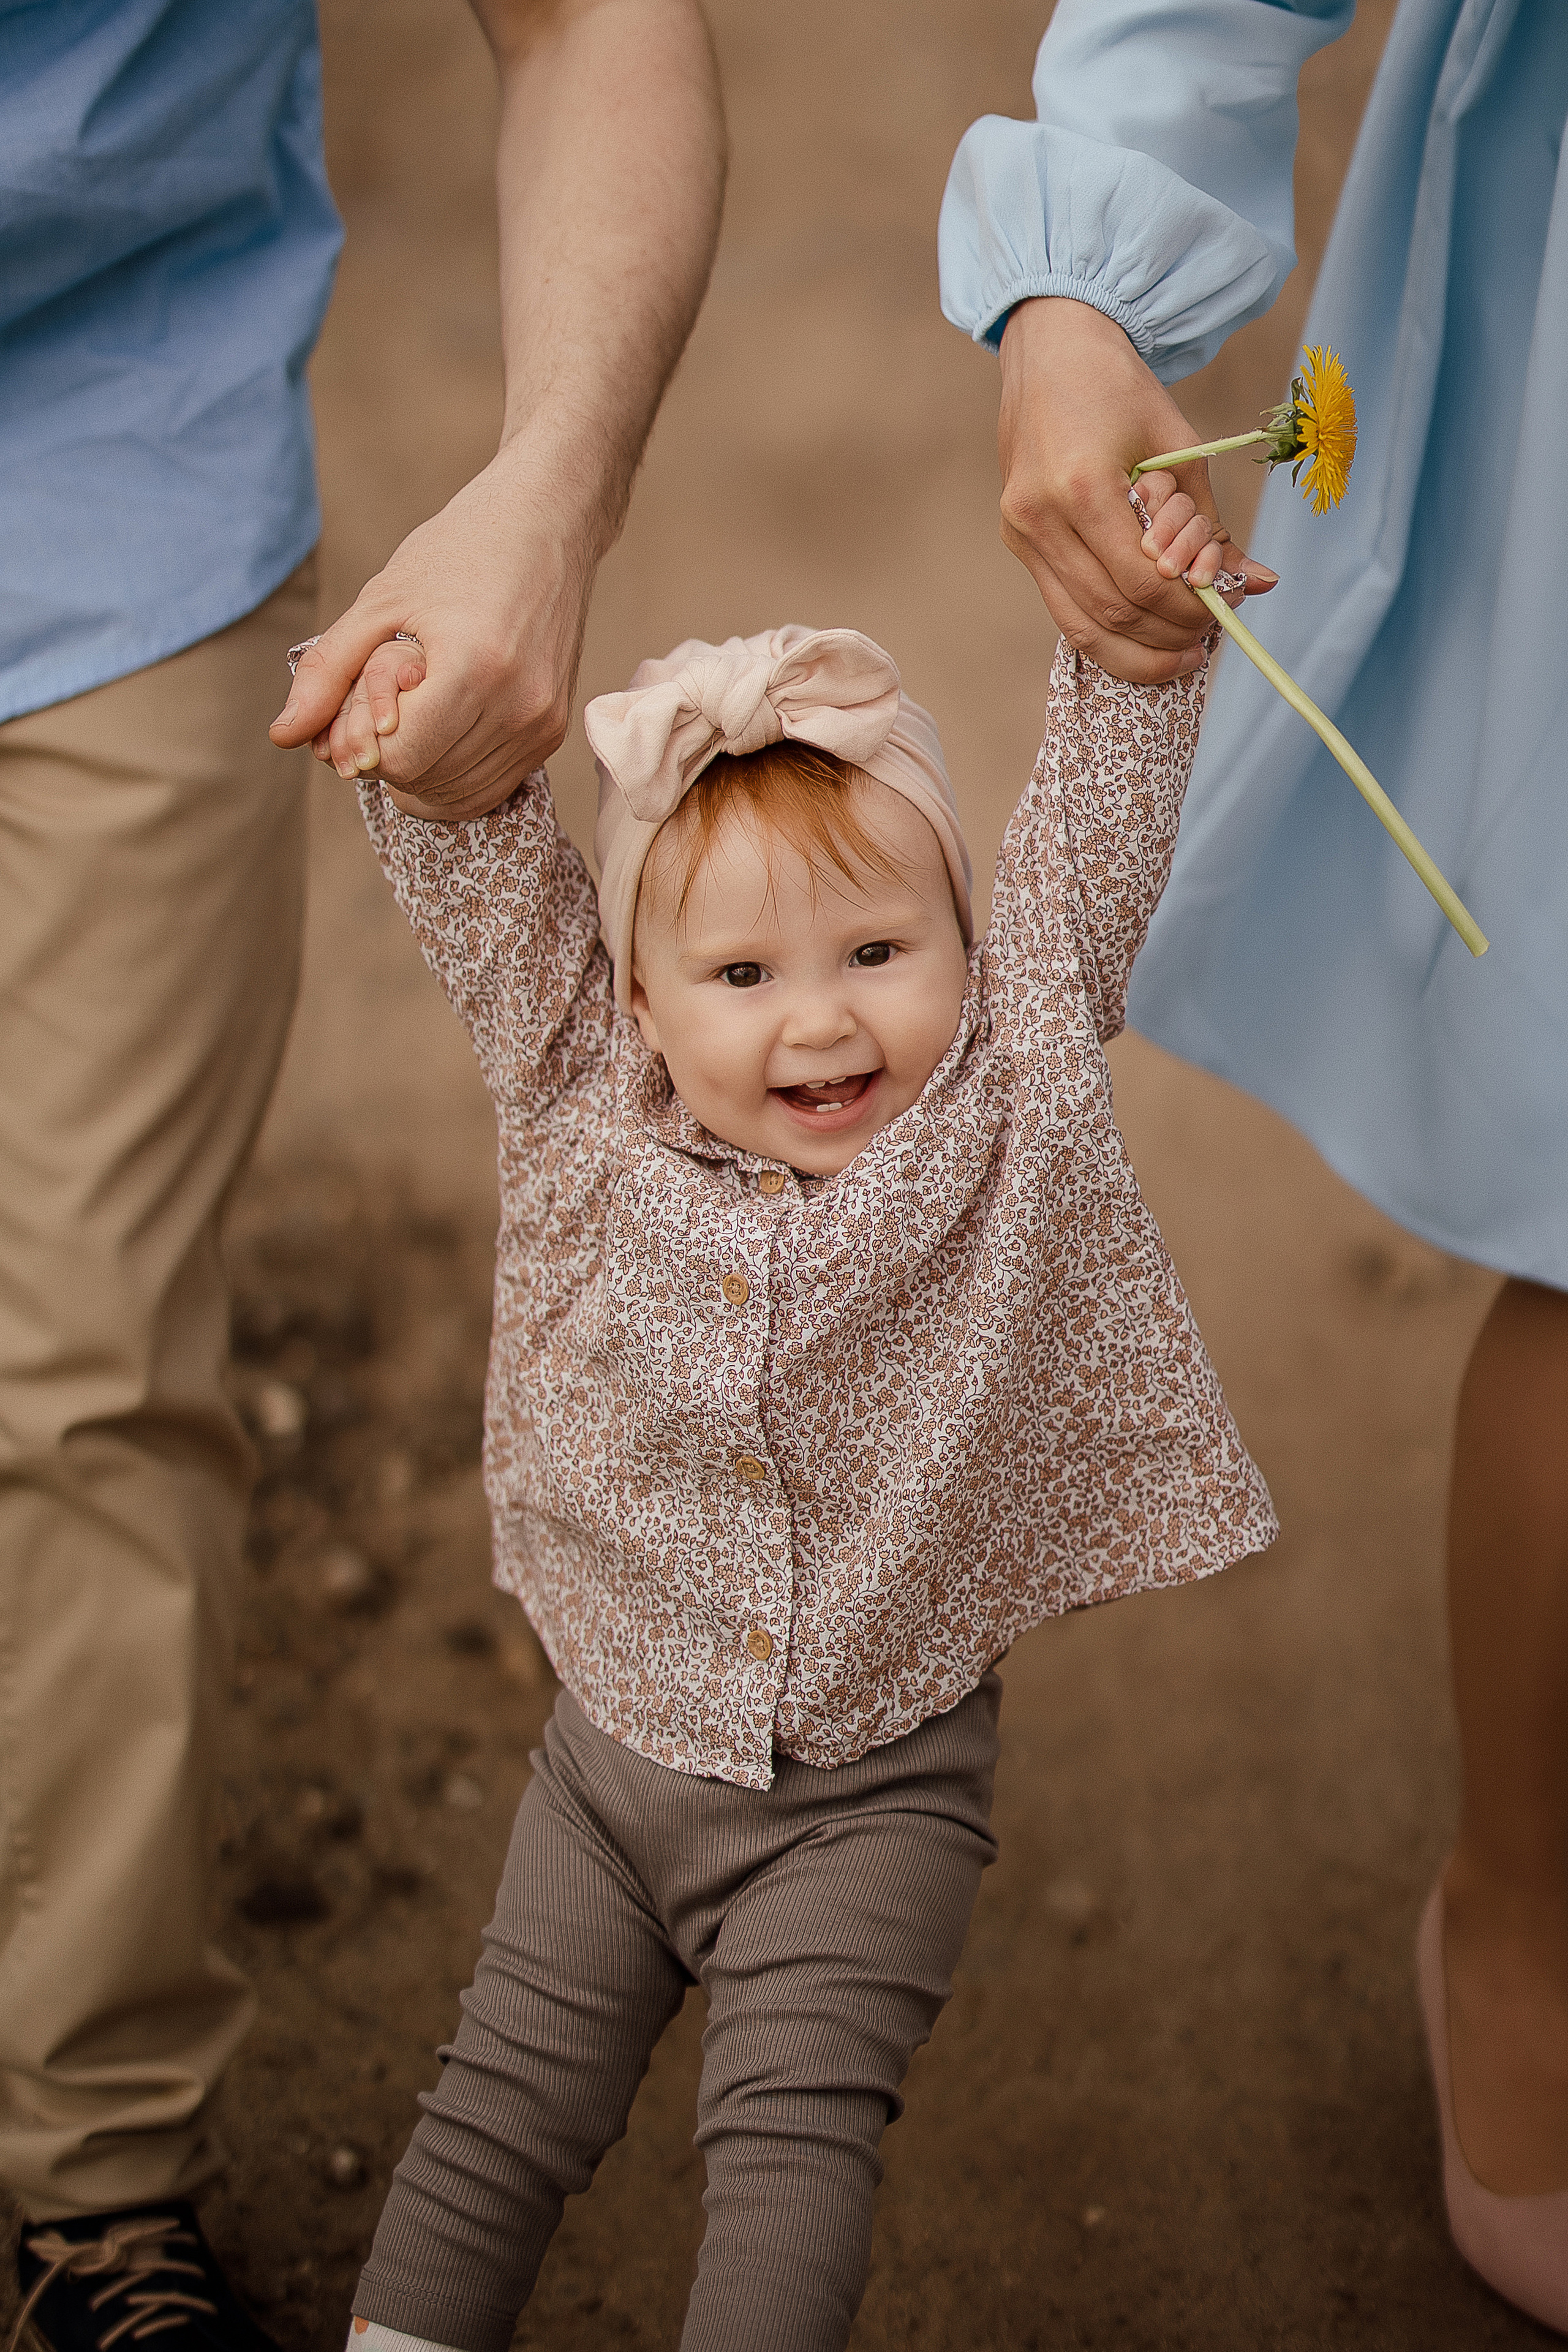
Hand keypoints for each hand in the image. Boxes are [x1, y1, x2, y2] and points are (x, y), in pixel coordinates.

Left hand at [269, 432, 599, 820]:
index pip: (396, 757)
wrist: (547, 521)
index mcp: (472, 668)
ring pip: (456, 794)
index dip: (361, 740)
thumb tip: (282, 736)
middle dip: (385, 755)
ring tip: (412, 713)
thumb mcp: (380, 600)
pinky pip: (490, 788)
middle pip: (423, 779)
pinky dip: (452, 777)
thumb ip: (328, 672)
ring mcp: (540, 724)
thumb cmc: (460, 549)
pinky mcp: (551, 731)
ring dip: (418, 770)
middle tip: (379, 706)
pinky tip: (436, 738)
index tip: (358, 701)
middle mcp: (517, 706)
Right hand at [997, 296, 1275, 682]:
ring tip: (1180, 653)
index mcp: (1081, 485)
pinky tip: (1142, 639)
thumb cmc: (1119, 390)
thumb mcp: (1180, 450)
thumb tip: (1257, 585)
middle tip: (1207, 637)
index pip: (1143, 580)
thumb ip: (1213, 526)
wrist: (1050, 351)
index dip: (1189, 607)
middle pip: (1113, 611)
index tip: (1223, 607)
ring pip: (1082, 626)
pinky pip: (1063, 610)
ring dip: (1137, 650)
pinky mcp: (1017, 542)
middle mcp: (1040, 516)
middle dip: (1168, 634)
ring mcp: (1021, 534)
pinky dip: (1107, 634)